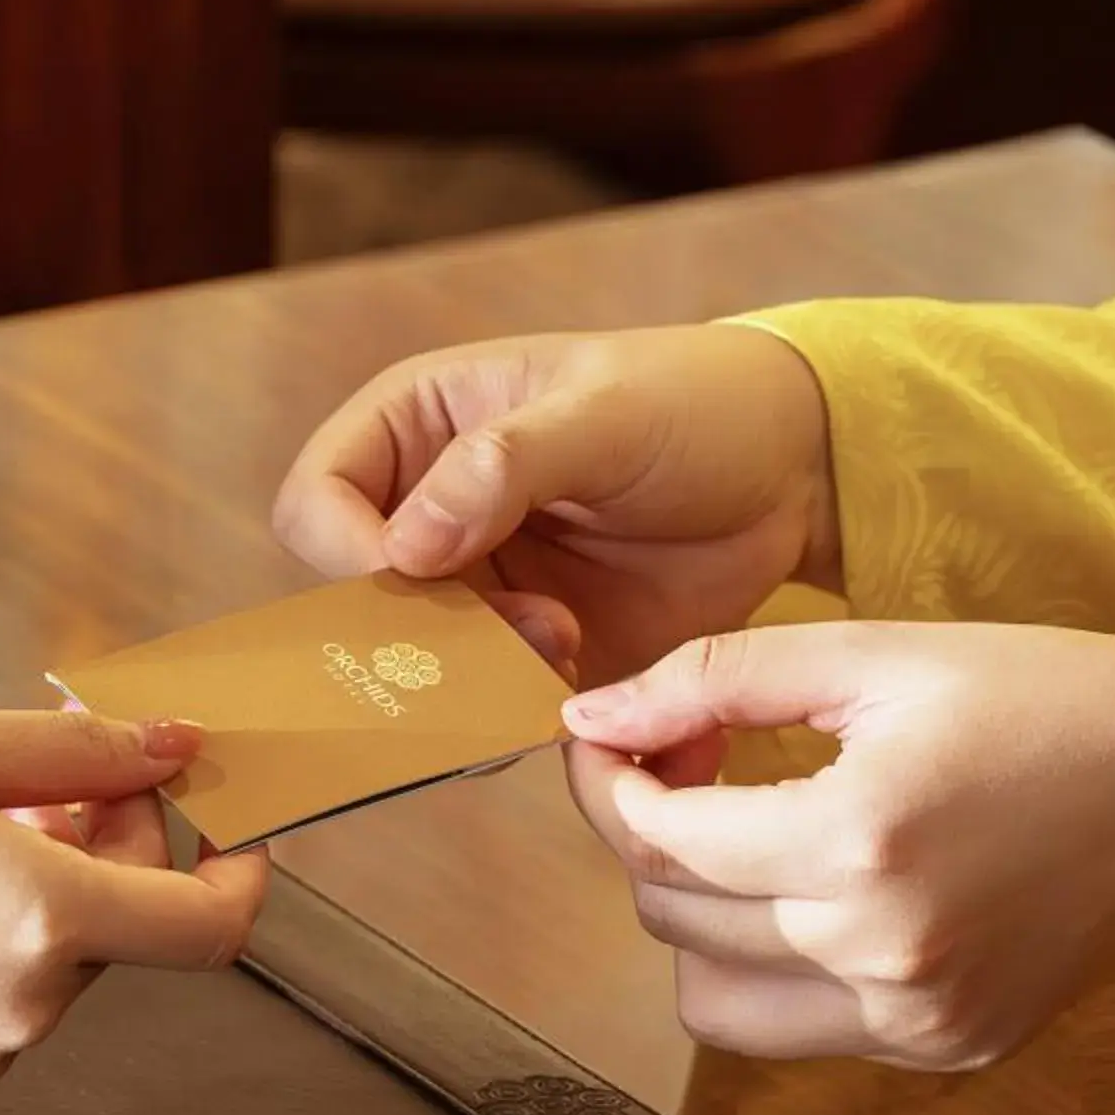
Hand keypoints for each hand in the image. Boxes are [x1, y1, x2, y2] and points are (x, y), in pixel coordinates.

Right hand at [0, 705, 266, 1095]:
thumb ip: (79, 749)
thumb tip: (178, 747)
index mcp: (43, 919)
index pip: (208, 925)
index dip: (241, 871)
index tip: (226, 815)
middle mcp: (25, 1006)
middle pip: (131, 924)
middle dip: (116, 840)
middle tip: (48, 769)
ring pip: (67, 958)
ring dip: (53, 886)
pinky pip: (8, 995)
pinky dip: (2, 936)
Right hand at [272, 325, 839, 686]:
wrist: (794, 475)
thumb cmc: (697, 404)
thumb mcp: (602, 410)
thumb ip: (501, 465)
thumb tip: (405, 544)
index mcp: (419, 426)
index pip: (319, 499)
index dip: (348, 548)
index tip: (414, 574)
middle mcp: (430, 512)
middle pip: (357, 600)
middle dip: (421, 628)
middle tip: (516, 621)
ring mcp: (479, 589)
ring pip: (416, 665)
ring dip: (472, 675)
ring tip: (563, 640)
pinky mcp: (529, 653)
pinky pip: (484, 705)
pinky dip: (512, 710)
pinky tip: (577, 676)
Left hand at [562, 624, 1114, 1067]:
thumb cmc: (1044, 697)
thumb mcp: (876, 655)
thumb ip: (714, 680)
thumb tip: (586, 719)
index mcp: (856, 842)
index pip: (658, 843)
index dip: (608, 786)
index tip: (612, 743)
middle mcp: (877, 950)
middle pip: (672, 920)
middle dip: (648, 840)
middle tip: (687, 768)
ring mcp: (912, 1016)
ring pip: (711, 1002)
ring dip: (697, 923)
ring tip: (747, 842)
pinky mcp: (942, 1048)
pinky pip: (798, 1029)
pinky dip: (777, 967)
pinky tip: (822, 892)